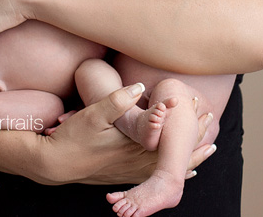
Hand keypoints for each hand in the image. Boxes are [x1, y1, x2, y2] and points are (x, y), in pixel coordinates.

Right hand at [40, 84, 216, 184]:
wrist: (54, 165)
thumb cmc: (73, 138)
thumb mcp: (93, 114)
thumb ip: (117, 100)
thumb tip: (141, 86)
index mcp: (134, 144)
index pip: (168, 132)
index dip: (185, 119)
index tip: (196, 104)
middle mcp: (136, 160)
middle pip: (173, 150)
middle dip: (194, 136)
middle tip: (208, 118)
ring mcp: (131, 171)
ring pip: (168, 165)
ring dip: (188, 155)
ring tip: (207, 147)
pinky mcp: (124, 176)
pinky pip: (156, 176)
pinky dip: (172, 171)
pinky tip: (181, 172)